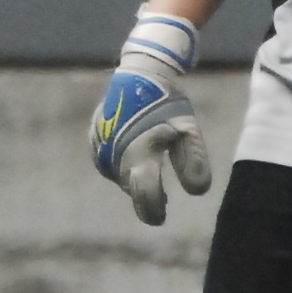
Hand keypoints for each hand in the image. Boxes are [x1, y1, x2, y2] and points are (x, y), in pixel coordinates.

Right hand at [89, 10, 211, 224]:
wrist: (137, 74)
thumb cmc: (167, 103)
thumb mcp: (188, 130)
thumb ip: (193, 160)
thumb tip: (198, 192)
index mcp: (140, 154)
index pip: (145, 195)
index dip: (152, 211)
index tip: (161, 218)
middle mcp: (115, 155)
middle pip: (133, 189)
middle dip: (148, 197)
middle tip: (163, 201)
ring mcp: (100, 148)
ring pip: (121, 176)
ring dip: (136, 179)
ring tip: (151, 168)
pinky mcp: (94, 142)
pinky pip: (110, 164)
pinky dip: (124, 165)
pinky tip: (136, 155)